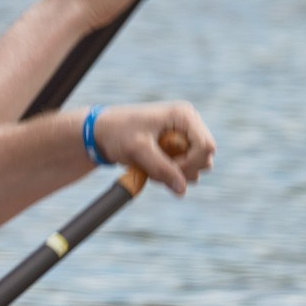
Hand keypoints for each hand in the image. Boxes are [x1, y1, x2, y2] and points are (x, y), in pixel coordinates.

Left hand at [93, 102, 216, 194]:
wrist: (100, 132)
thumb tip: (182, 191)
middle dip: (183, 169)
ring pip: (199, 165)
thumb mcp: (138, 150)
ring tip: (151, 168)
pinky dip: (172, 173)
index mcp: (183, 115)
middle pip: (205, 157)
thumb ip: (161, 169)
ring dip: (177, 173)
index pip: (206, 146)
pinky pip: (187, 167)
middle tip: (156, 170)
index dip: (190, 163)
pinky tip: (152, 168)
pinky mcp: (179, 146)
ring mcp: (185, 135)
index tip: (166, 169)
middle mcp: (189, 123)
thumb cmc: (117, 133)